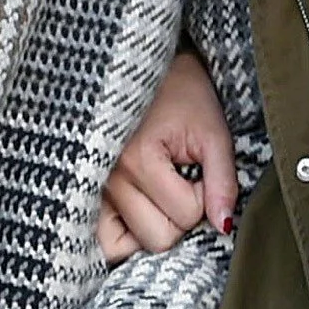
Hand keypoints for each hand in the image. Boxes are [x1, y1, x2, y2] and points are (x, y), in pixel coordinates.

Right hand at [99, 49, 234, 263]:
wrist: (138, 63)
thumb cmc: (178, 92)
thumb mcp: (212, 131)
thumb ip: (223, 181)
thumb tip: (224, 227)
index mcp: (138, 160)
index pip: (184, 216)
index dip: (203, 197)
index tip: (199, 167)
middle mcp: (107, 178)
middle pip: (157, 238)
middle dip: (180, 216)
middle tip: (182, 181)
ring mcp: (90, 187)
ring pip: (130, 245)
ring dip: (154, 222)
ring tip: (161, 190)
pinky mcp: (84, 191)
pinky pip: (102, 239)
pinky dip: (125, 234)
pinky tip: (141, 209)